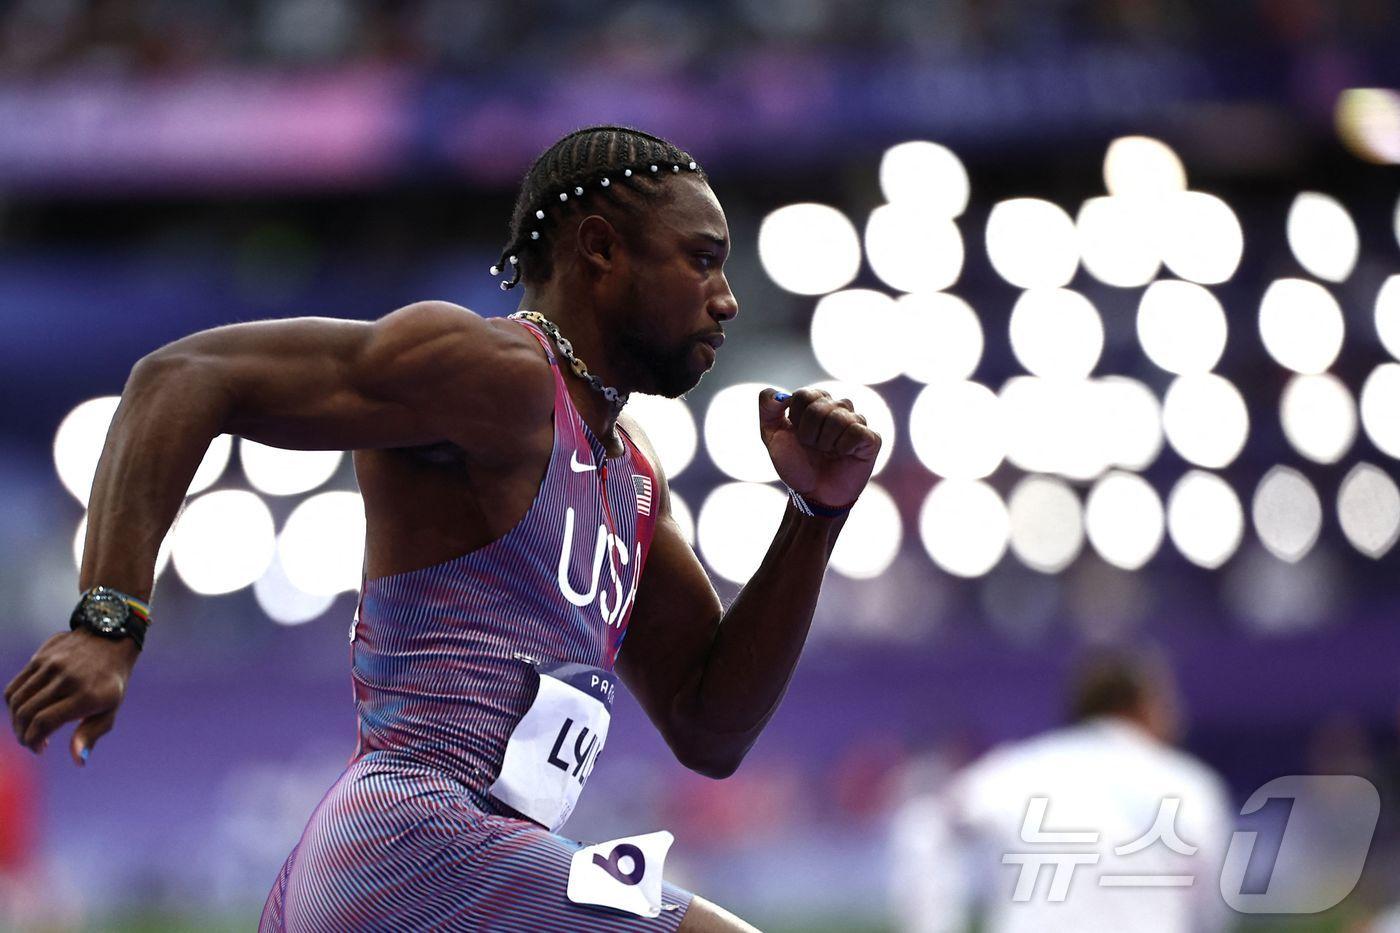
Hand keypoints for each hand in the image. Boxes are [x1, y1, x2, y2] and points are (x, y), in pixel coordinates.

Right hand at [5, 631, 138, 764]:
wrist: (111, 638)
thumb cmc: (111, 681)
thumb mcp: (110, 708)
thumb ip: (91, 733)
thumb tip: (78, 761)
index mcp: (86, 695)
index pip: (44, 722)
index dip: (34, 740)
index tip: (39, 749)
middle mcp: (67, 679)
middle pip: (27, 713)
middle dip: (23, 734)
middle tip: (30, 742)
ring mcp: (52, 665)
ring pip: (17, 700)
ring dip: (15, 721)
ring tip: (25, 729)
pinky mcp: (40, 657)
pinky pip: (15, 686)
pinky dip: (13, 704)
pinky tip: (22, 711)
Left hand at [757, 387, 881, 508]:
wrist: (812, 494)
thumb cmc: (795, 463)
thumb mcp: (772, 435)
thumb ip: (768, 408)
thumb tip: (779, 395)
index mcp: (817, 401)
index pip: (804, 395)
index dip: (796, 419)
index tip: (797, 435)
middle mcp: (838, 407)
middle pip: (819, 406)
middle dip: (808, 433)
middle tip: (812, 447)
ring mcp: (856, 422)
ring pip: (838, 418)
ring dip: (825, 442)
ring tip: (827, 452)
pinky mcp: (871, 439)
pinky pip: (856, 432)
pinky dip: (843, 448)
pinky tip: (843, 455)